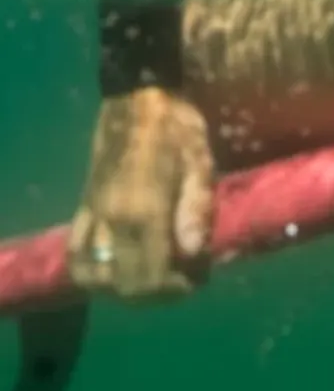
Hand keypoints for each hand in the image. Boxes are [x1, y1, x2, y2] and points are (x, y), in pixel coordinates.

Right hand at [67, 88, 215, 302]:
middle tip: (181, 279)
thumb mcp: (200, 161)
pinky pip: (76, 253)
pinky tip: (117, 267)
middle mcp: (111, 220)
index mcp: (143, 210)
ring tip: (152, 274)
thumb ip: (196, 210)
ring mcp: (92, 215)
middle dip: (156, 293)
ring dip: (123, 288)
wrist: (139, 96)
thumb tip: (192, 255)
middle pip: (123, 286)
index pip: (151, 277)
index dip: (177, 289)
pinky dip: (93, 272)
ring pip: (94, 277)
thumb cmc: (178, 127)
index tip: (198, 278)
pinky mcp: (83, 207)